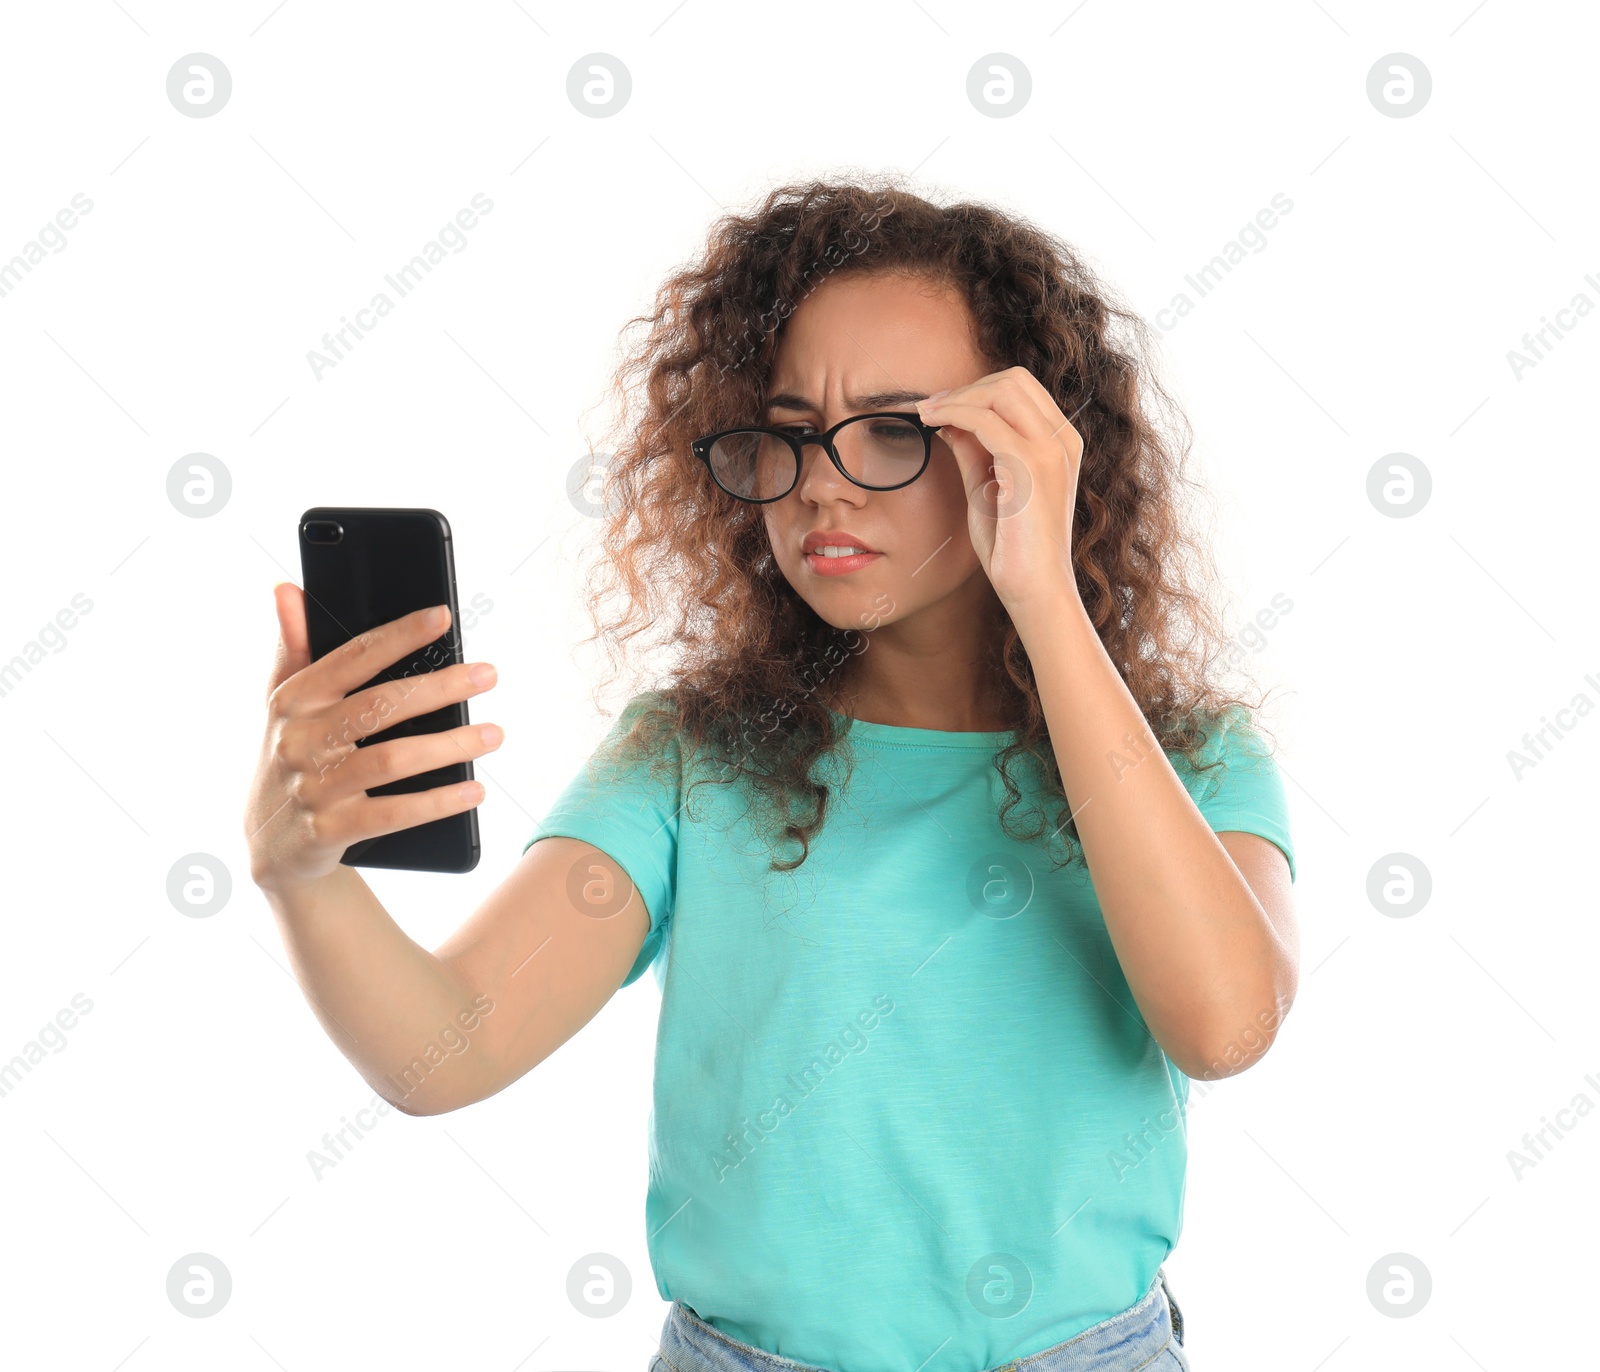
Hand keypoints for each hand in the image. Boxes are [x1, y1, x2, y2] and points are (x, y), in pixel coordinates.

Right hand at [242, 583, 502, 892]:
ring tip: (493, 733)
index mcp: (292, 701)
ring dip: (449, 745)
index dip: (397, 635)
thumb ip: (291, 648)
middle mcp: (299, 741)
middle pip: (379, 705)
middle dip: (439, 687)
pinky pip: (392, 814)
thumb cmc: (291, 759)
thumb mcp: (282, 706)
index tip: (442, 618)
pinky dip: (437, 802)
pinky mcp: (328, 831)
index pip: (351, 658)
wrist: (270, 846)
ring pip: (391, 759)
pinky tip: (474, 789)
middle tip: (488, 675)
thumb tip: (286, 588)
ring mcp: (313, 788)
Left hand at [915, 365, 1084, 617]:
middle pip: (1014, 380)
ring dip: (957, 397)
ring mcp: (1051, 451)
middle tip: (931, 407)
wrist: (1034, 591)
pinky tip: (933, 424)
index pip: (1022, 390)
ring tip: (927, 413)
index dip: (977, 390)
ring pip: (1002, 390)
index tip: (941, 406)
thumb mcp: (988, 490)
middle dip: (967, 387)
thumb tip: (952, 421)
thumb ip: (975, 453)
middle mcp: (1063, 440)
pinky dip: (955, 414)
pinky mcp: (1030, 467)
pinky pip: (987, 420)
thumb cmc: (1013, 550)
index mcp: (1061, 444)